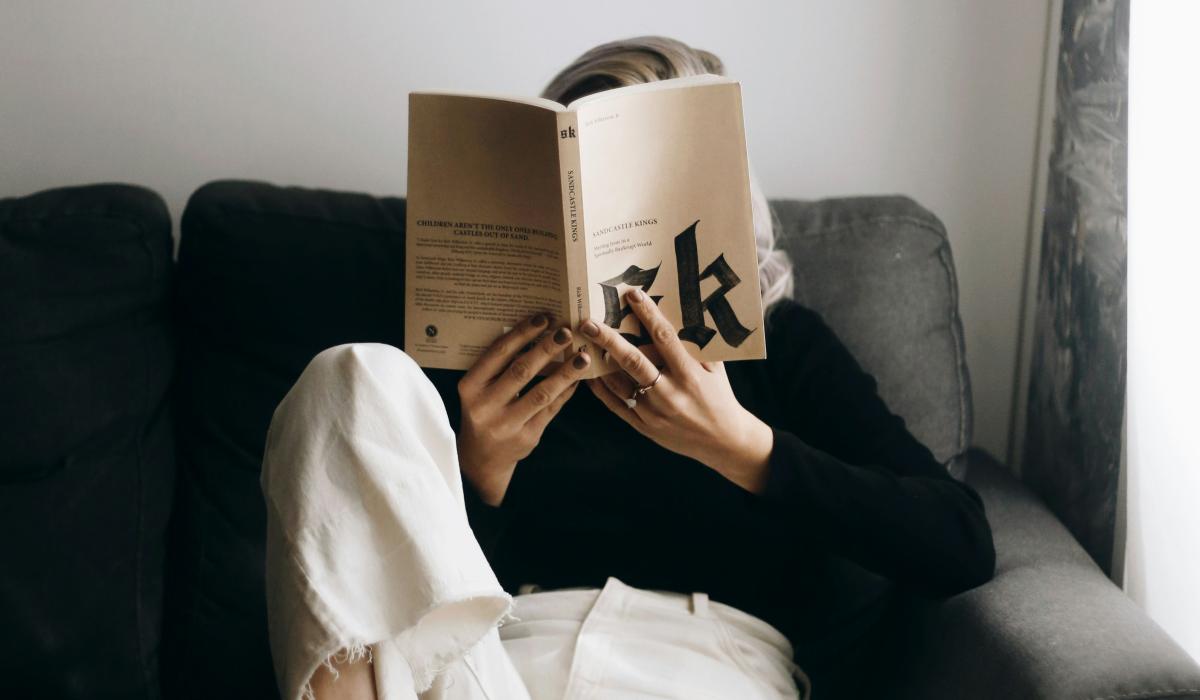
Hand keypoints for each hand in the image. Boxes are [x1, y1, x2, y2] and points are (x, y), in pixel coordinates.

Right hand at [457, 313, 589, 505]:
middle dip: (547, 348)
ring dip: (565, 372)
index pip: (498, 354)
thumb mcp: (479, 389)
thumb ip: (499, 366)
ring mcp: (506, 425)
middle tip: (567, 331)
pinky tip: (577, 379)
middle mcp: (485, 406)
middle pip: (521, 371)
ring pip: (541, 393)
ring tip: (582, 357)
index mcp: (470, 387)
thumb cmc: (483, 411)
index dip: (522, 334)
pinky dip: (566, 392)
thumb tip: (536, 332)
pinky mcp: (526, 438)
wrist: (480, 458)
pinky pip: (551, 410)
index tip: (543, 317)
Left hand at [580, 289, 773, 493]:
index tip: (632, 295)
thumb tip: (681, 314)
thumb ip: (698, 346)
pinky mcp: (644, 426)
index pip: (665, 338)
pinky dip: (600, 389)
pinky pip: (616, 405)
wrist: (723, 442)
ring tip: (582, 344)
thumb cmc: (720, 397)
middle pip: (633, 360)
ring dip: (599, 363)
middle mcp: (670, 393)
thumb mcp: (716, 370)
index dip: (648, 314)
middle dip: (608, 339)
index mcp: (690, 375)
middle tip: (588, 323)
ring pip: (619, 383)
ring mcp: (654, 412)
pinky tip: (589, 374)